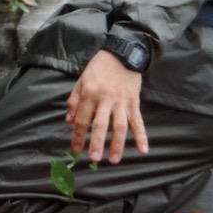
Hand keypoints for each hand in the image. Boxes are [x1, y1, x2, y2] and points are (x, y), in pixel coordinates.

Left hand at [65, 50, 148, 164]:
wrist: (122, 53)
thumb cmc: (99, 67)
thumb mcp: (82, 80)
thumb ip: (74, 100)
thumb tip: (69, 121)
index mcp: (90, 93)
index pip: (82, 119)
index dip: (78, 136)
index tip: (76, 150)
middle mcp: (105, 99)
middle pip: (101, 124)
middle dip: (97, 143)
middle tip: (94, 159)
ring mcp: (121, 101)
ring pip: (120, 126)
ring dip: (118, 144)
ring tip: (114, 160)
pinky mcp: (134, 102)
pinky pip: (138, 121)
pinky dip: (142, 136)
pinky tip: (143, 150)